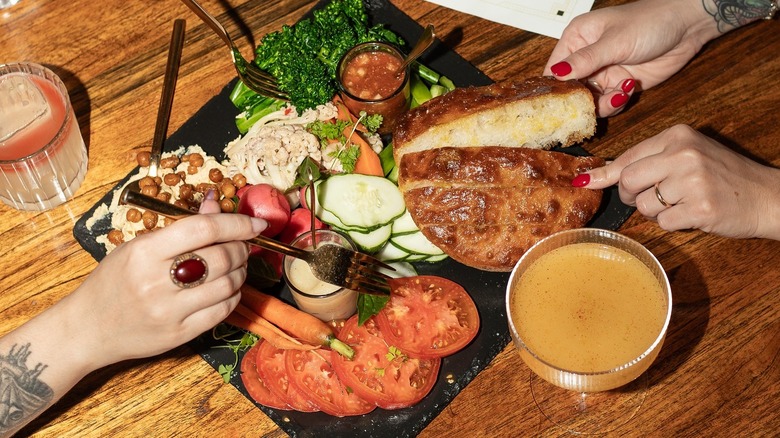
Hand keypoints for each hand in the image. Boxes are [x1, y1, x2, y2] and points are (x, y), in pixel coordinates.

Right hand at [66, 197, 266, 367]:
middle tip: (242, 245)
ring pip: (228, 285)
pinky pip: (222, 311)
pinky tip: (227, 288)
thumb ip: (180, 228)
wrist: (88, 330)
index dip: (236, 224)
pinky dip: (233, 295)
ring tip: (235, 265)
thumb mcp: (138, 247)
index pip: (203, 230)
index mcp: (144, 252)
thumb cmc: (113, 282)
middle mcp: (157, 282)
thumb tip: (216, 203)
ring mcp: (170, 311)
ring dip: (241, 271)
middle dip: (241, 248)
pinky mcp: (180, 334)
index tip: (256, 224)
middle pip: (221, 257)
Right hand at [543, 0, 717, 116]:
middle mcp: (586, 57)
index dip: (554, 89)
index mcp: (577, 39)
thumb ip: (585, 60)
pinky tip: (629, 89)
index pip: (553, 70)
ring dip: (602, 104)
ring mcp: (603, 72)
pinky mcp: (619, 84)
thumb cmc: (651, 21)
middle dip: (580, 101)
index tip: (560, 105)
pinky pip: (608, 103)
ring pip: (588, 101)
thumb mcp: (615, 42)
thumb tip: (557, 74)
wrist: (687, 26)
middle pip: (569, 90)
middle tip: (595, 103)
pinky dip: (616, 103)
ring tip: (620, 92)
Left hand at [574, 124, 779, 238]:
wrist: (766, 195)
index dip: (604, 174)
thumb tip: (598, 175)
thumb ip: (648, 161)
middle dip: (631, 195)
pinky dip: (672, 223)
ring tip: (680, 203)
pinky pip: (663, 223)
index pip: (628, 157)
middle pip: (628, 181)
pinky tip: (691, 214)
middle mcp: (683, 154)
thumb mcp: (687, 155)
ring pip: (644, 205)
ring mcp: (692, 181)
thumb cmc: (721, 176)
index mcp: (677, 136)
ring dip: (655, 211)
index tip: (584, 182)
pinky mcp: (700, 207)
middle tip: (650, 197)